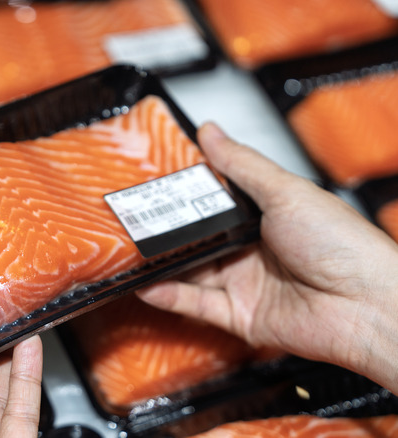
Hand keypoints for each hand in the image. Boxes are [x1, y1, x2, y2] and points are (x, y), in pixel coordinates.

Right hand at [137, 123, 397, 392]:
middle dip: (168, 230)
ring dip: (163, 264)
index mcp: (267, 215)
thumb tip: (212, 131)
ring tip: (133, 251)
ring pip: (193, 272)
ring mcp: (246, 283)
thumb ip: (243, 164)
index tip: (156, 183)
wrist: (366, 305)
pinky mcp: (241, 316)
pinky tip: (149, 285)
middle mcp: (254, 249)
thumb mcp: (286, 191)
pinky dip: (171, 296)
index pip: (215, 201)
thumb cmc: (343, 245)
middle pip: (199, 238)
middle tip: (136, 218)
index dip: (187, 194)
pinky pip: (198, 305)